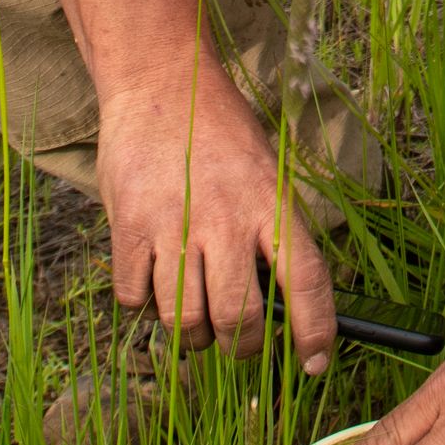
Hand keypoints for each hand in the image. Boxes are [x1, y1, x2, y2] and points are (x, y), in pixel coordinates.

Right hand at [91, 56, 335, 368]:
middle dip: (242, 347)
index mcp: (271, 203)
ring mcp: (174, 222)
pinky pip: (134, 299)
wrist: (160, 80)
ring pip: (185, 320)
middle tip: (239, 341)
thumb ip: (272, 232)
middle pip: (240, 319)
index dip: (316, 331)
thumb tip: (283, 306)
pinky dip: (144, 306)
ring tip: (195, 317)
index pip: (306, 281)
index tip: (316, 363)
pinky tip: (153, 284)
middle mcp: (226, 217)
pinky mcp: (129, 224)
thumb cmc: (219, 132)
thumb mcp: (265, 172)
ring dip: (193, 334)